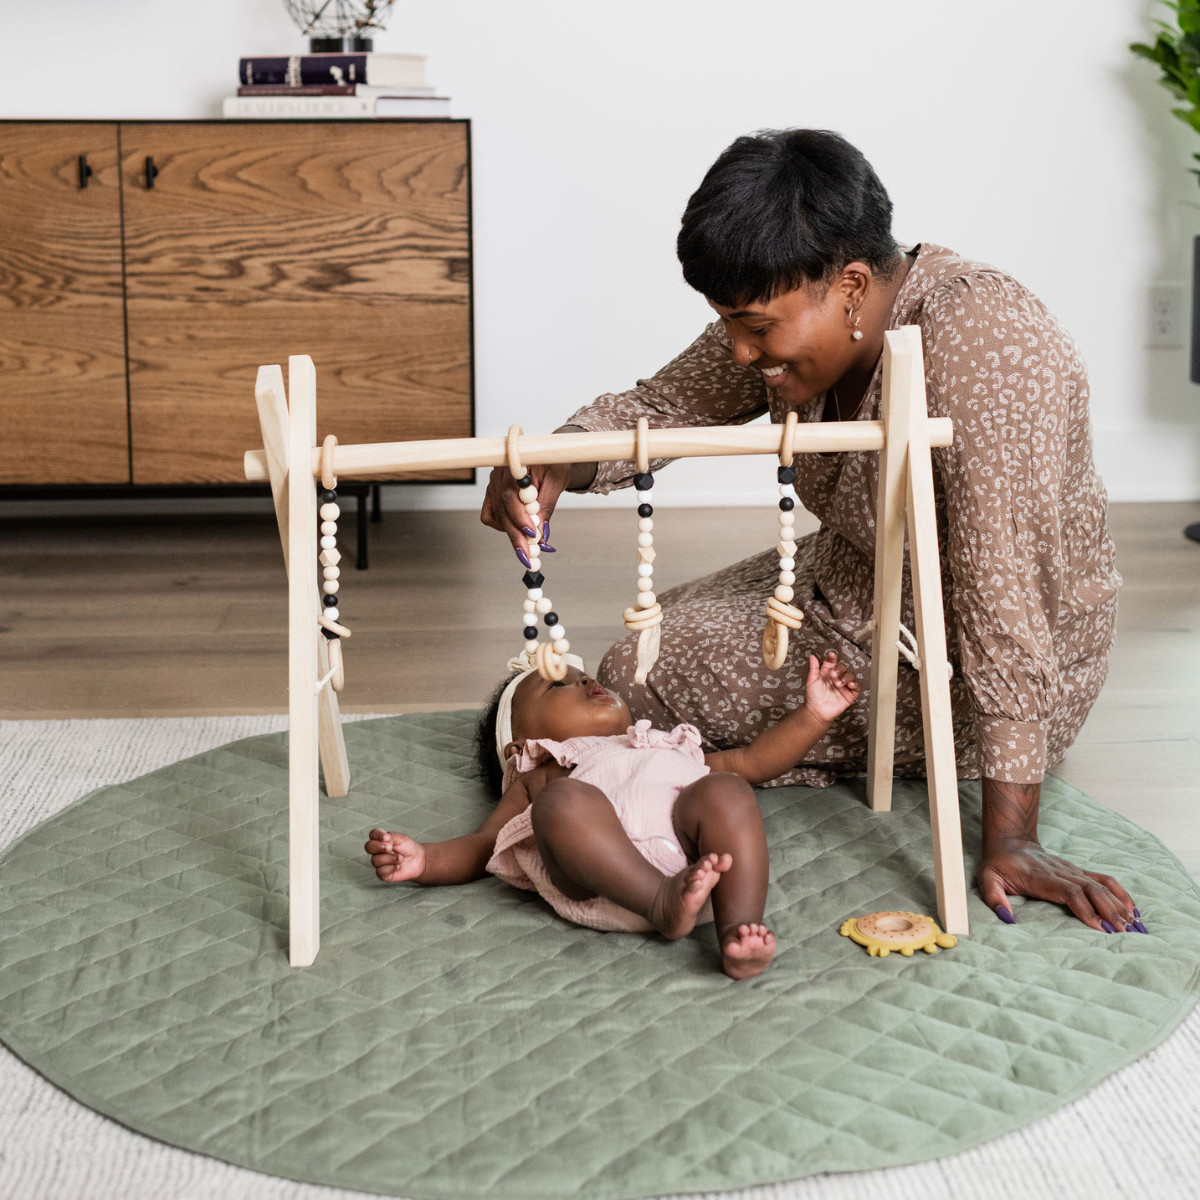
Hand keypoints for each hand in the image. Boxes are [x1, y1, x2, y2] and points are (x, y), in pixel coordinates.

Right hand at [365, 828, 426, 883]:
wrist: (417, 860)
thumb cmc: (408, 848)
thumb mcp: (401, 838)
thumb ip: (391, 836)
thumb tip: (384, 839)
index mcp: (381, 840)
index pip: (373, 834)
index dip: (377, 835)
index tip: (387, 837)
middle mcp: (377, 851)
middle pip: (368, 847)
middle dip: (379, 847)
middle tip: (390, 848)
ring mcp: (378, 862)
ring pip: (375, 860)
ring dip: (389, 858)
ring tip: (400, 858)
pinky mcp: (382, 873)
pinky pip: (380, 871)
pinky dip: (391, 868)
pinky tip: (398, 866)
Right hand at [480, 461, 571, 562]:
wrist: (549, 456)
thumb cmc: (554, 463)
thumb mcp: (557, 481)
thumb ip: (547, 505)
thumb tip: (541, 533)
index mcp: (514, 463)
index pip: (510, 493)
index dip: (519, 516)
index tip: (531, 533)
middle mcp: (498, 474)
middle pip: (501, 509)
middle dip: (516, 534)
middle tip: (528, 555)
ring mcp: (493, 484)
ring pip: (496, 516)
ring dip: (512, 532)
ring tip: (530, 542)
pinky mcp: (492, 493)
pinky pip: (490, 515)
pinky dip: (502, 525)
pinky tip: (518, 527)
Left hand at [804, 651, 859, 723]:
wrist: (817, 711)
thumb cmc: (813, 696)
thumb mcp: (812, 681)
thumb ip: (813, 668)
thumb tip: (812, 656)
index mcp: (827, 673)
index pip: (832, 662)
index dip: (832, 658)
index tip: (831, 655)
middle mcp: (836, 678)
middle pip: (843, 668)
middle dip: (839, 669)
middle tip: (833, 675)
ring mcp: (844, 686)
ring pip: (851, 676)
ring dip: (846, 677)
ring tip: (838, 683)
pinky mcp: (849, 694)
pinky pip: (857, 687)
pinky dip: (855, 684)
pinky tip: (850, 685)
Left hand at [978, 836, 1143, 932]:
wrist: (1010, 842)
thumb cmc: (999, 864)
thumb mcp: (987, 878)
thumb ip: (994, 897)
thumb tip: (1006, 918)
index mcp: (1041, 877)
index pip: (1069, 891)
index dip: (1085, 908)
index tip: (1099, 927)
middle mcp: (1061, 872)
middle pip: (1091, 889)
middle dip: (1109, 911)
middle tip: (1124, 933)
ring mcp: (1072, 870)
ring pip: (1101, 885)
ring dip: (1118, 904)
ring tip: (1134, 925)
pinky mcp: (1078, 870)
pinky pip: (1103, 879)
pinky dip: (1120, 893)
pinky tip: (1132, 908)